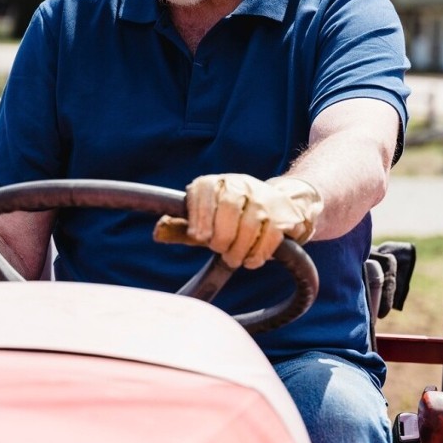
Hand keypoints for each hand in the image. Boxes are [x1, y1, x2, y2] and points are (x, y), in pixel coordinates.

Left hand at [183, 173, 322, 269]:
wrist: (285, 205)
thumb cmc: (235, 219)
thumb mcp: (208, 221)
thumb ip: (184, 229)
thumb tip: (157, 232)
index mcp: (217, 183)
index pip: (204, 192)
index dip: (200, 215)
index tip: (199, 236)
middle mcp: (240, 184)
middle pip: (228, 209)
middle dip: (221, 237)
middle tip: (220, 249)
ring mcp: (264, 198)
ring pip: (248, 226)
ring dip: (239, 250)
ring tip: (234, 258)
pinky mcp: (283, 215)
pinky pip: (268, 238)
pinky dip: (257, 255)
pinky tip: (251, 260)